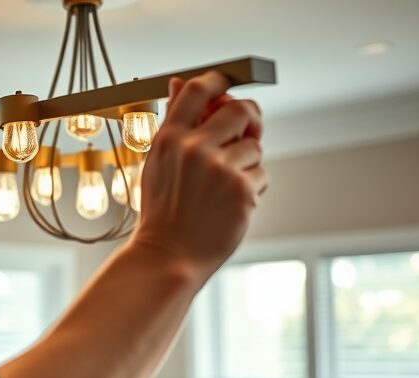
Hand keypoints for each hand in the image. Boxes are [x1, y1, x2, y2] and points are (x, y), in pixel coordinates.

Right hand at [132, 71, 266, 281]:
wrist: (167, 256)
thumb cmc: (163, 212)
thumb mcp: (157, 162)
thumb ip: (173, 122)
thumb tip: (178, 83)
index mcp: (169, 138)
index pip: (198, 90)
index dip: (218, 81)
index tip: (226, 84)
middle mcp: (194, 148)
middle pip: (240, 110)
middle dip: (249, 120)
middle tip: (246, 135)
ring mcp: (219, 169)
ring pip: (254, 147)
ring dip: (247, 164)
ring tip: (223, 188)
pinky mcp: (242, 190)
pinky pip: (261, 174)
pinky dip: (252, 188)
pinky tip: (229, 204)